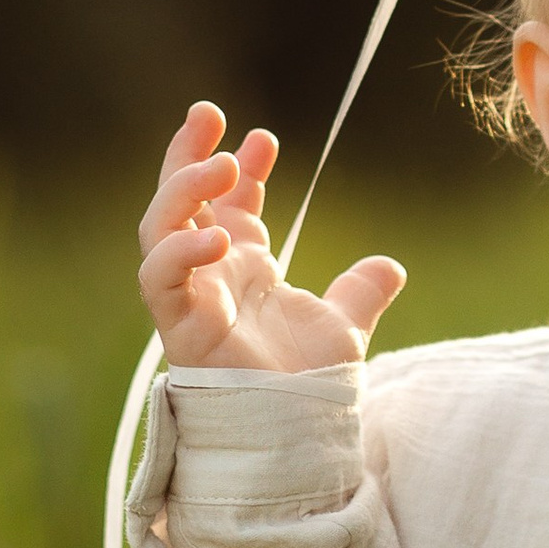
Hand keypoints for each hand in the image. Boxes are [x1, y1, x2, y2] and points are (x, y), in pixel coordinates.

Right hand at [137, 103, 404, 372]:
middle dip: (188, 154)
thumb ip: (360, 292)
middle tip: (207, 112)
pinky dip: (180, 252)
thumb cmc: (308, 387)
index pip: (231, 203)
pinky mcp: (178, 325)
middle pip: (181, 201)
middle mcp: (211, 276)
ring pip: (158, 228)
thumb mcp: (343, 327)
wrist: (299, 435)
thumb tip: (390, 266)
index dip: (244, 168)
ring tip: (223, 163)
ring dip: (183, 190)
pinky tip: (219, 234)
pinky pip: (158, 280)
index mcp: (243, 268)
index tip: (264, 138)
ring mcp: (190, 298)